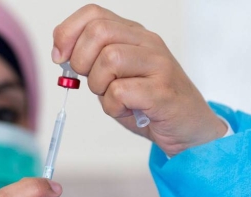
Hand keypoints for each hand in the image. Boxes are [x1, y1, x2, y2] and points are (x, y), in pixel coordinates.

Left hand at [52, 4, 226, 156]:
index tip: (61, 57)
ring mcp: (158, 65)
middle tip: (92, 83)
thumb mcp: (117, 76)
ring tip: (114, 99)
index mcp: (134, 35)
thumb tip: (62, 54)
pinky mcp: (162, 92)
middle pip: (98, 31)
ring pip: (109, 58)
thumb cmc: (150, 103)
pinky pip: (120, 92)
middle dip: (81, 61)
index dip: (68, 33)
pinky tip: (128, 111)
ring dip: (100, 86)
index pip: (93, 14)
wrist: (190, 129)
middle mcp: (148, 43)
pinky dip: (114, 107)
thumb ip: (94, 61)